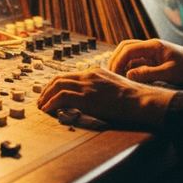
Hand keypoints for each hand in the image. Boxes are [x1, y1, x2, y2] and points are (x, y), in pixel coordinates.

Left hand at [36, 67, 172, 127]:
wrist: (141, 100)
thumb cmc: (132, 99)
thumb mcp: (114, 87)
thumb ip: (101, 88)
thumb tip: (92, 99)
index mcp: (95, 72)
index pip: (69, 75)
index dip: (56, 84)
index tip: (50, 93)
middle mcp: (89, 75)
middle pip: (59, 78)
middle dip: (47, 89)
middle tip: (41, 99)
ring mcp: (87, 85)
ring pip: (57, 86)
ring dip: (46, 96)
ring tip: (41, 106)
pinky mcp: (87, 97)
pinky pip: (62, 97)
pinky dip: (51, 103)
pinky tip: (48, 110)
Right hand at [107, 38, 182, 85]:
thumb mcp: (169, 74)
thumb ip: (148, 74)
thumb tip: (128, 76)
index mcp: (153, 46)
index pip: (128, 49)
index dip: (117, 61)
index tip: (112, 74)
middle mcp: (150, 46)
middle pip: (125, 47)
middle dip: (116, 59)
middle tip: (110, 75)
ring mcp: (152, 52)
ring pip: (130, 54)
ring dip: (122, 64)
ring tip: (117, 78)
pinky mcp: (155, 59)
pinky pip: (137, 61)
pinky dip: (130, 68)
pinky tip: (129, 79)